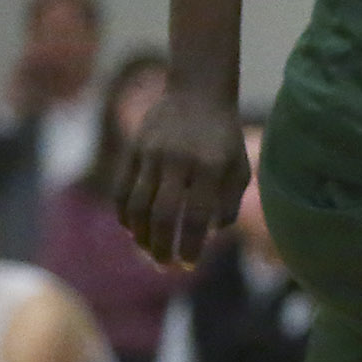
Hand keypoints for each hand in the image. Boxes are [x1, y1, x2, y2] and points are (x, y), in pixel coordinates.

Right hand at [116, 87, 250, 267]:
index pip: (196, 217)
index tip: (189, 266)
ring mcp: (151, 155)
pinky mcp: (133, 150)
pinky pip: (122, 189)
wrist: (197, 93)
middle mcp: (177, 161)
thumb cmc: (224, 138)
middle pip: (161, 215)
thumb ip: (228, 203)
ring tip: (147, 253)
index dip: (190, 246)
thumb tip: (209, 235)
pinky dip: (124, 214)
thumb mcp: (238, 168)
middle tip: (165, 267)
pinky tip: (132, 230)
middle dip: (161, 247)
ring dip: (140, 236)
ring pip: (137, 205)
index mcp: (209, 168)